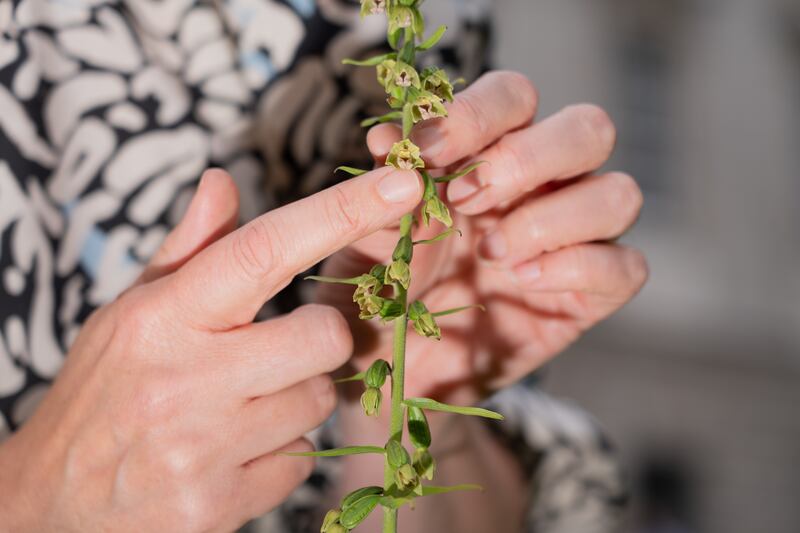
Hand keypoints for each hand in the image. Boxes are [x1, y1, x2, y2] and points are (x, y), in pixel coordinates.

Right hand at [0, 167, 421, 531]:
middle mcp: (184, 378)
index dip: (340, 213)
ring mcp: (202, 447)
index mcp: (163, 316)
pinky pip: (300, 461)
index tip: (402, 185)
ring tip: (240, 408)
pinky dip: (280, 453)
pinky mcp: (219, 505)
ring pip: (318, 402)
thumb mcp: (131, 313)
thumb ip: (188, 249)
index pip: (264, 250)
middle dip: (320, 340)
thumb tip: (223, 180)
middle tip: (276, 350)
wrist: (52, 507)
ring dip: (296, 400)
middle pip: (325, 338)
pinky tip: (234, 452)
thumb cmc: (101, 394)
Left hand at [319, 71, 647, 406]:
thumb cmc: (380, 289)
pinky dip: (577, 268)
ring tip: (491, 253)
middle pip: (588, 129)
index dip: (476, 115)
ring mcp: (573, 239)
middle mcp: (542, 186)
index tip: (425, 155)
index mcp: (488, 153)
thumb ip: (381, 192)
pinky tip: (522, 283)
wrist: (395, 371)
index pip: (513, 97)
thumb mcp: (369, 240)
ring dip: (552, 219)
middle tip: (466, 201)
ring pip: (619, 195)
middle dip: (527, 159)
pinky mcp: (590, 295)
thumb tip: (389, 138)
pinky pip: (626, 267)